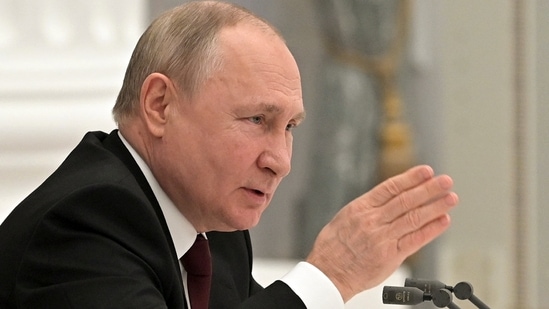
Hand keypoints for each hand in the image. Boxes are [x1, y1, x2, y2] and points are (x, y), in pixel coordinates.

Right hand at [306, 165, 457, 301]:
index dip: (411, 178)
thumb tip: (388, 198)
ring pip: (414, 218)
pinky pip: (415, 240)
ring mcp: (382, 238)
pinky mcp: (390, 256)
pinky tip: (443, 221)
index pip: (390, 188)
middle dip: (429, 189)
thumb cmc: (333, 247)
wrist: (328, 272)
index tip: (426, 171)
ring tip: (450, 198)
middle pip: (406, 200)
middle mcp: (372, 221)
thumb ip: (368, 209)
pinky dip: (431, 230)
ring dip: (435, 207)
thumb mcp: (345, 218)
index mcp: (360, 208)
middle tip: (445, 181)